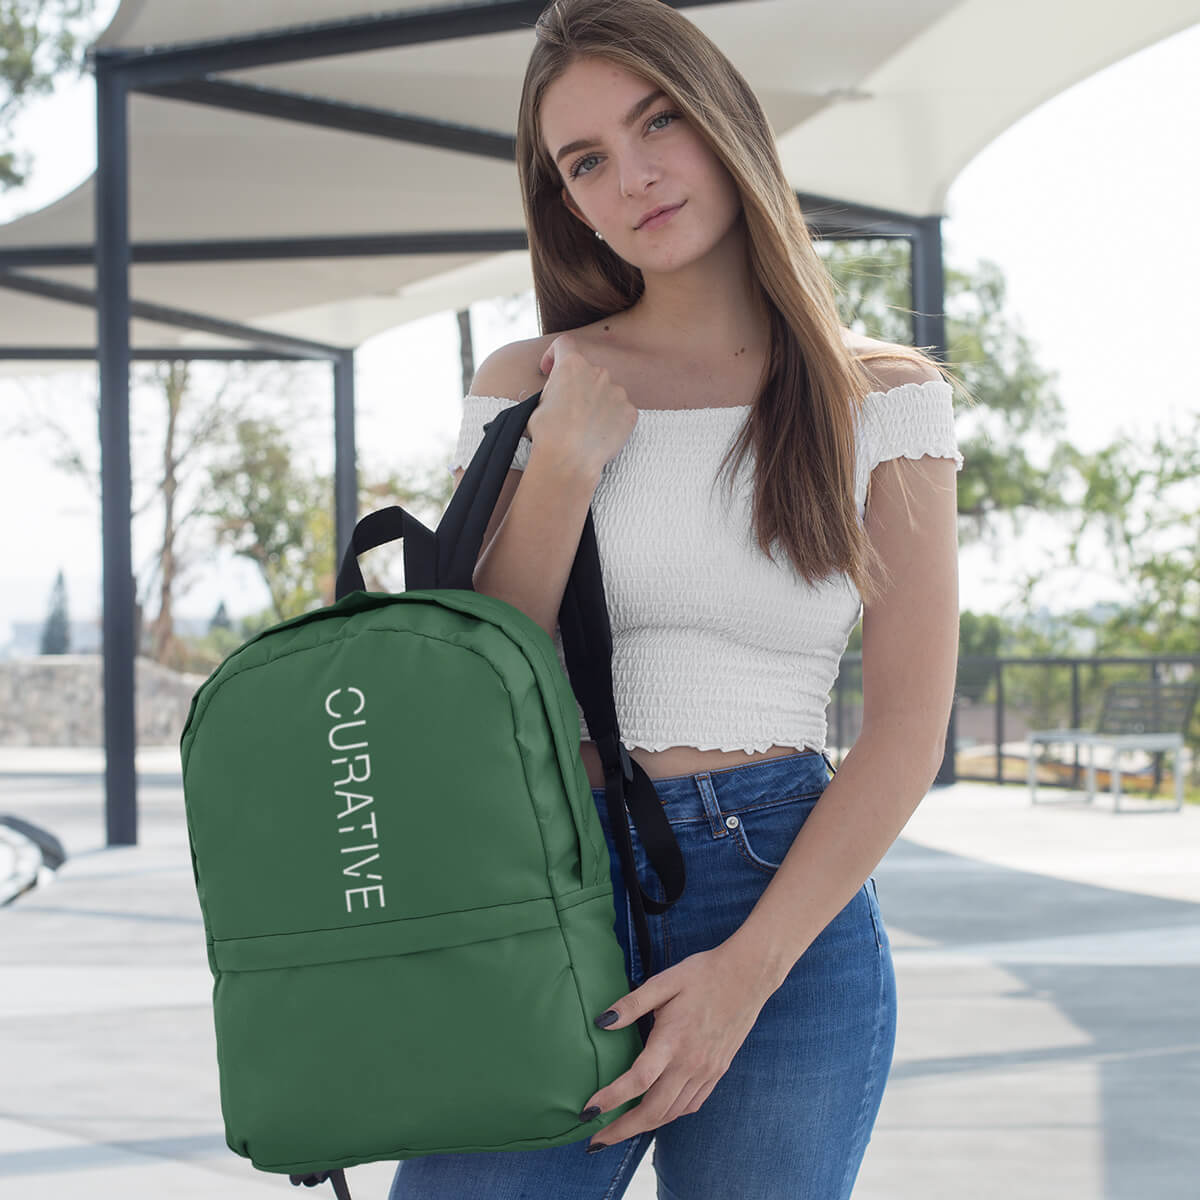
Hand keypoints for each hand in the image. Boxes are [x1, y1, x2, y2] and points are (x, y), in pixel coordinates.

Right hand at [528, 333, 637, 474]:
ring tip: (585, 427)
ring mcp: (617, 392)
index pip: (564, 345)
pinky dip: (611, 419)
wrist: (570, 459)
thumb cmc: (549, 433)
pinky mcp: (629, 412)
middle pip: (587, 372)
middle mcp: (598, 373)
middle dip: (578, 386)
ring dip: (597, 403)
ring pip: (606, 392)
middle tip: (568, 410)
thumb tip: (559, 394)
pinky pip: (620, 411)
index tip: (550, 368)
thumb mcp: (538, 403)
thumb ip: (554, 389)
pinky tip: (599, 434)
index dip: (553, 355)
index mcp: (572, 366)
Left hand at [578, 943, 774, 1150]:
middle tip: (595, 1140)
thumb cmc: (702, 974)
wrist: (747, 976)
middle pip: (653, 1110)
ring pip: (672, 1113)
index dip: (611, 1099)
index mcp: (674, 1039)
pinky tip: (657, 1112)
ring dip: (644, 1126)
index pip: (638, 1080)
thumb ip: (632, 1004)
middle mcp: (691, 1063)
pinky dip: (670, 1115)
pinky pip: (691, 1105)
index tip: (588, 1110)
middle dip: (622, 1130)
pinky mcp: (717, 1072)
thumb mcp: (664, 982)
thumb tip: (602, 1022)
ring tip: (620, 1130)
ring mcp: (706, 1071)